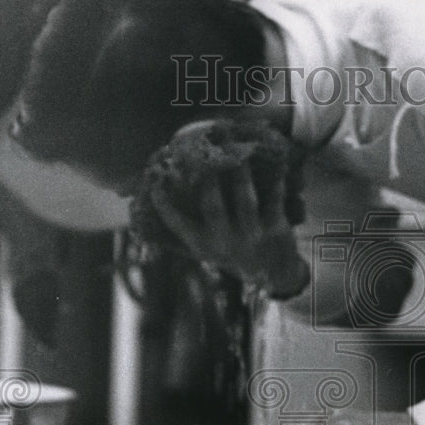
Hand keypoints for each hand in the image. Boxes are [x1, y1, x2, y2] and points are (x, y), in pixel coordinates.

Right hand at [150, 158, 309, 299]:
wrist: (274, 275)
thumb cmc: (234, 256)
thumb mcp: (207, 251)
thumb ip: (183, 235)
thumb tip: (148, 213)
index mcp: (205, 244)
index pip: (179, 224)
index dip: (165, 205)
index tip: (155, 183)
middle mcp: (226, 241)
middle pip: (213, 207)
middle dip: (207, 180)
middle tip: (202, 154)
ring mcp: (252, 235)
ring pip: (245, 201)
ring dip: (241, 175)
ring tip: (238, 150)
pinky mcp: (274, 229)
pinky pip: (274, 203)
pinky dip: (276, 185)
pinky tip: (276, 167)